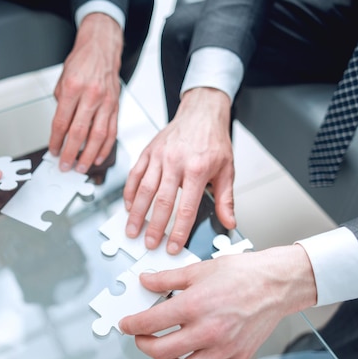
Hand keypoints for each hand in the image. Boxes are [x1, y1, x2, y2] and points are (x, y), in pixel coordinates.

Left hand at [49, 12, 122, 172]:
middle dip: (70, 153)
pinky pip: (112, 131)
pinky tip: (98, 156)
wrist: (102, 47)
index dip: (55, 140)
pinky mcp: (116, 106)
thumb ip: (62, 104)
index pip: (61, 122)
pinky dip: (105, 147)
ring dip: (88, 155)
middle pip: (79, 132)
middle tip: (64, 165)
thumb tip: (60, 128)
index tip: (52, 151)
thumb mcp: (63, 79)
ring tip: (81, 167)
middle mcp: (91, 95)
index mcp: (73, 87)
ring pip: (98, 136)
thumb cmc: (82, 61)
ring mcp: (106, 102)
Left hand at [119, 245, 316, 358]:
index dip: (131, 325)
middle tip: (142, 336)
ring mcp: (223, 349)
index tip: (126, 324)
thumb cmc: (243, 273)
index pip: (150, 322)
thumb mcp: (198, 269)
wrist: (277, 282)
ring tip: (166, 353)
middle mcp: (207, 330)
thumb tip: (146, 282)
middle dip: (143, 345)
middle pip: (160, 352)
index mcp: (194, 305)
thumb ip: (167, 279)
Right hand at [123, 87, 235, 253]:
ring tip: (132, 230)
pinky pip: (135, 175)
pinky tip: (128, 206)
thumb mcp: (226, 170)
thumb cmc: (213, 140)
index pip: (185, 208)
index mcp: (197, 170)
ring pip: (144, 189)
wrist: (202, 112)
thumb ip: (225, 199)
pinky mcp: (148, 151)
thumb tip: (228, 222)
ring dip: (136, 213)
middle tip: (149, 243)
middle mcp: (175, 163)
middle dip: (154, 227)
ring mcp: (159, 156)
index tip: (173, 246)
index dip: (178, 231)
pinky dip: (130, 192)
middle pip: (161, 202)